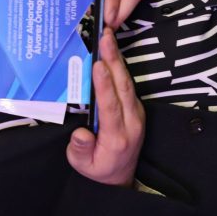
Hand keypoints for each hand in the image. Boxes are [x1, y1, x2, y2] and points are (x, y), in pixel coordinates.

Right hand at [66, 28, 144, 186]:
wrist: (120, 177)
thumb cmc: (98, 168)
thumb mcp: (83, 165)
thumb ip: (81, 149)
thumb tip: (80, 134)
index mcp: (117, 137)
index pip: (111, 106)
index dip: (104, 85)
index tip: (98, 65)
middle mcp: (131, 122)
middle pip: (123, 87)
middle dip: (114, 60)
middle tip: (105, 38)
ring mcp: (136, 113)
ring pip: (127, 82)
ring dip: (117, 59)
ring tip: (108, 38)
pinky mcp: (135, 108)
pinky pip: (127, 85)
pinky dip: (119, 67)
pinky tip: (110, 53)